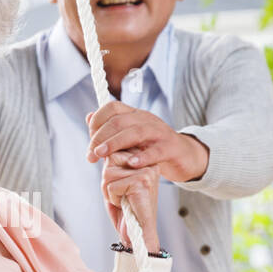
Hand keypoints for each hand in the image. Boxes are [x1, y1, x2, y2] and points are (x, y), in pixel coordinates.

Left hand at [86, 100, 208, 182]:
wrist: (184, 156)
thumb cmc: (152, 148)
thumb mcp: (131, 136)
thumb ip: (111, 129)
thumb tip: (88, 117)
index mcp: (135, 115)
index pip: (112, 108)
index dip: (97, 121)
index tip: (90, 140)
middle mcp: (146, 119)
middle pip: (119, 121)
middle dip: (100, 137)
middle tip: (90, 155)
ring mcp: (160, 132)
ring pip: (135, 132)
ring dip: (114, 143)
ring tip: (101, 155)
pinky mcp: (171, 148)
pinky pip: (156, 150)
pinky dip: (142, 156)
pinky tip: (130, 163)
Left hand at [100, 154, 160, 251]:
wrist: (139, 236)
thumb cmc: (126, 209)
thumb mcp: (115, 179)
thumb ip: (110, 162)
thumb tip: (99, 145)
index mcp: (143, 158)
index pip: (114, 149)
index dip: (109, 171)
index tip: (120, 186)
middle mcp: (147, 162)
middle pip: (109, 159)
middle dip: (108, 181)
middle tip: (121, 195)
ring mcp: (146, 171)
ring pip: (108, 173)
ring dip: (110, 190)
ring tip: (124, 199)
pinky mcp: (141, 182)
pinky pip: (111, 186)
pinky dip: (113, 198)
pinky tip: (126, 204)